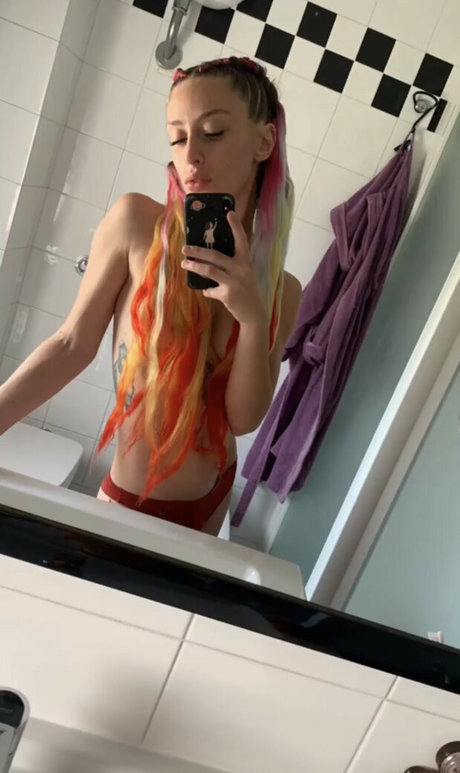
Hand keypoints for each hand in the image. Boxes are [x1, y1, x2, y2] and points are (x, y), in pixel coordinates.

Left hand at [181, 211, 267, 327]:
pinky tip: (206, 291)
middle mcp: (242, 269)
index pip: (241, 240)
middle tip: (185, 248)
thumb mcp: (244, 274)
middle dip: (198, 250)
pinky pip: (210, 290)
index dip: (236, 226)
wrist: (254, 313)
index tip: (230, 213)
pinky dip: (206, 290)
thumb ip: (231, 265)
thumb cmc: (246, 290)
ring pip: (209, 270)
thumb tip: (208, 257)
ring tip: (184, 264)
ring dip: (194, 266)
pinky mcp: (228, 295)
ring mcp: (235, 282)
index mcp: (246, 261)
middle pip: (215, 255)